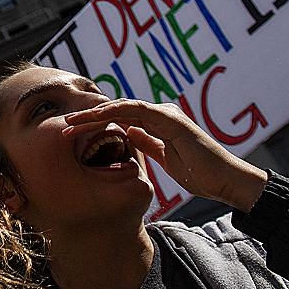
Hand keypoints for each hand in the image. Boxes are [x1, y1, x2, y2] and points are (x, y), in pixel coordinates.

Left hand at [63, 99, 267, 210]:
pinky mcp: (172, 120)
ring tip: (72, 122)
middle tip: (63, 124)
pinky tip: (97, 118)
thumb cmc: (199, 173)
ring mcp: (166, 115)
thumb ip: (147, 143)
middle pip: (117, 110)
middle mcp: (160, 115)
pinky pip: (138, 111)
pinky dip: (115, 113)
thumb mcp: (164, 159)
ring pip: (122, 108)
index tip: (71, 131)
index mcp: (157, 123)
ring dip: (95, 114)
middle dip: (88, 117)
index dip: (94, 123)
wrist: (225, 181)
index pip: (119, 119)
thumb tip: (128, 133)